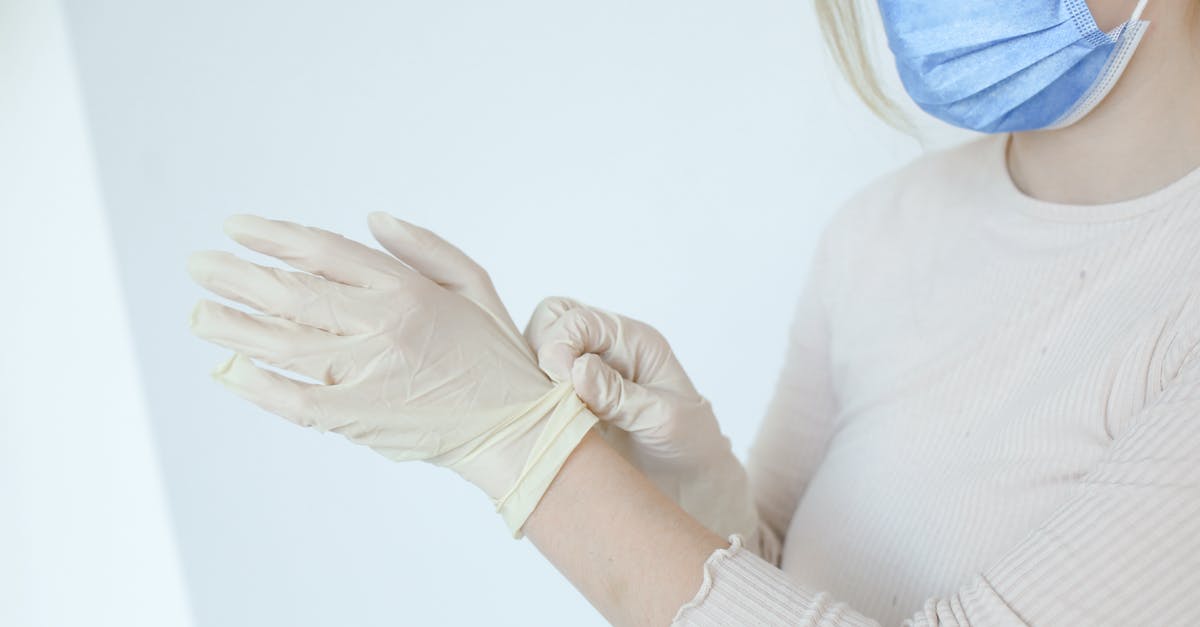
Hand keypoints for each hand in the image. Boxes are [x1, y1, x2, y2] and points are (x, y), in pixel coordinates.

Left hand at [187, 213, 596, 536]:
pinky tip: (228, 370)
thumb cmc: (496, 355)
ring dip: (233, 327)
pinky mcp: (358, 419)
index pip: (322, 251)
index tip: (234, 227)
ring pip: (282, 343)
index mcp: (406, 290)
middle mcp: (381, 326)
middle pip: (291, 293)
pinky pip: (294, 399)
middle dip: (235, 277)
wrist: (519, 429)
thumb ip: (423, 247)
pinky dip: (257, 385)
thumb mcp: (475, 283)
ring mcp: (366, 373)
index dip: (272, 236)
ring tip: (199, 314)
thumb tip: (369, 219)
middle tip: (198, 266)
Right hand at [525, 297, 757, 538]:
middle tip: (552, 395)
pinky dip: (531, 402)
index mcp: (633, 342)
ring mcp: (582, 377)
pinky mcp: (566, 404)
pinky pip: (534, 389)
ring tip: (550, 413)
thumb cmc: (689, 447)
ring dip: (533, 377)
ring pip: (535, 352)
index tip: (564, 383)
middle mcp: (604, 351)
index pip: (578, 318)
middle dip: (541, 350)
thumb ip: (620, 395)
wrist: (691, 488)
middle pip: (551, 320)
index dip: (561, 344)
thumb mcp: (663, 419)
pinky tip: (545, 425)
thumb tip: (577, 369)